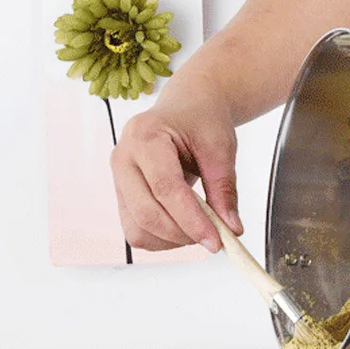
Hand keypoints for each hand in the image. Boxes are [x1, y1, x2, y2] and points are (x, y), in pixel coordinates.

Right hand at [110, 72, 241, 251]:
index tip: (216, 239)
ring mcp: (118, 179)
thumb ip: (224, 189)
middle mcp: (123, 157)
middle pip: (146, 213)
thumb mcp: (221, 148)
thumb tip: (231, 228)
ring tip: (200, 229)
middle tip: (214, 238)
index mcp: (145, 136)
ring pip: (137, 229)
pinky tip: (183, 227)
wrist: (186, 108)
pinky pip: (135, 230)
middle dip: (182, 234)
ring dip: (171, 240)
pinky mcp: (122, 196)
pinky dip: (161, 239)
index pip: (165, 188)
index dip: (191, 220)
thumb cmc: (201, 120)